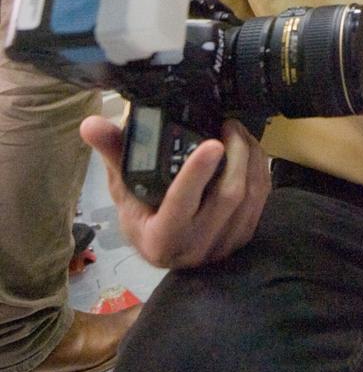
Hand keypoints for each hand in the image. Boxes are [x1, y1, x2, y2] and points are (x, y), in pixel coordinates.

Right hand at [81, 114, 270, 269]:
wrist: (166, 246)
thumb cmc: (143, 213)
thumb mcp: (124, 187)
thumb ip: (113, 153)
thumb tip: (91, 124)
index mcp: (160, 238)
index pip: (181, 205)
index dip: (196, 174)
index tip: (211, 143)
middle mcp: (195, 247)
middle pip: (228, 196)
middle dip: (236, 154)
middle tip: (228, 124)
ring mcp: (223, 245)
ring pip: (250, 196)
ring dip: (250, 157)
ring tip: (238, 131)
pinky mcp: (243, 237)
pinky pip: (261, 200)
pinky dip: (259, 169)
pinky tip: (250, 150)